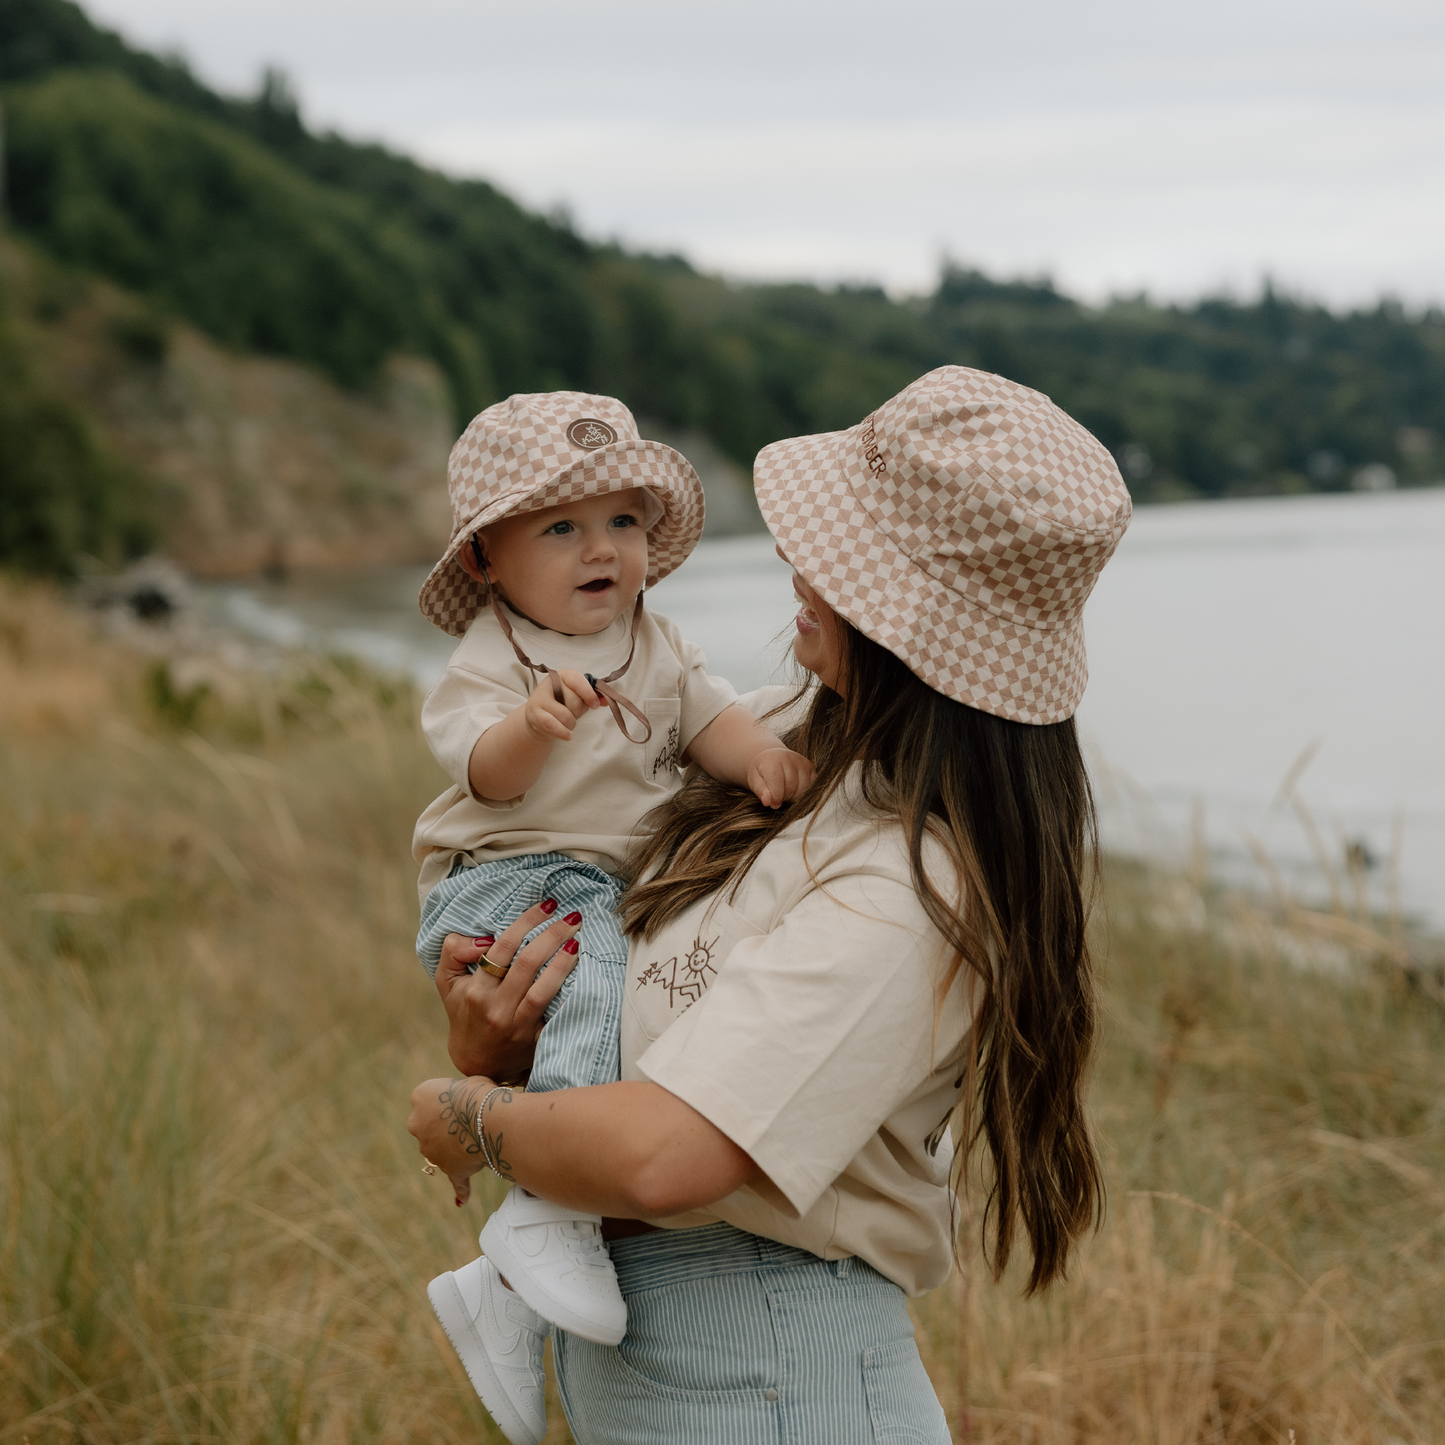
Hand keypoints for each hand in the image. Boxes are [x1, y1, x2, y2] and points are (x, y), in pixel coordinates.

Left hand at [408, 1075, 497, 1205]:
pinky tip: (461, 1200)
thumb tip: (468, 1102)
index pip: (430, 1097)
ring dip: (456, 1146)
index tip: (465, 1096)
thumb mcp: (467, 1082)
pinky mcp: (448, 1169)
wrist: (487, 1118)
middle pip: (430, 1125)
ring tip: (484, 1135)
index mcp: (420, 1096)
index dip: (450, 1097)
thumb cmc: (481, 1093)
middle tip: (472, 1117)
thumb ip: (460, 1093)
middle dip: (446, 1124)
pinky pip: (455, 1181)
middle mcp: (417, 1124)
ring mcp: (429, 1150)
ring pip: (442, 1149)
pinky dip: (460, 1190)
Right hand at [435, 899, 583, 1078]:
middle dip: (553, 935)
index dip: (527, 922)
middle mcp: (496, 1008)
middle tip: (573, 916)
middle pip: (528, 964)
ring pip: (543, 990)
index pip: (503, 947)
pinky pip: (557, 1015)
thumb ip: (453, 951)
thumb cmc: (464, 1011)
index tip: (548, 905)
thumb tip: (483, 939)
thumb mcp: (447, 981)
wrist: (477, 1061)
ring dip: (564, 962)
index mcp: (476, 990)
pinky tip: (586, 974)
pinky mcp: (535, 1040)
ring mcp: (518, 1026)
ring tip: (578, 939)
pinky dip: (571, 994)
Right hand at [522, 669, 601, 742]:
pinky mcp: (534, 714)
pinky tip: (568, 736)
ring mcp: (540, 698)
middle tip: (572, 713)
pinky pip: (554, 725)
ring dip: (571, 723)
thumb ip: (593, 697)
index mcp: (563, 675)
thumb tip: (606, 700)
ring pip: (565, 715)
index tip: (595, 705)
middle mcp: (549, 683)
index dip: (588, 693)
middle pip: (573, 700)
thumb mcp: (578, 698)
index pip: (577, 679)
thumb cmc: (562, 705)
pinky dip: (564, 732)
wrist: (539, 719)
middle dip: (578, 711)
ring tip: (567, 722)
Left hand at [748, 747, 813, 808]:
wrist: (772, 758)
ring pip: (803, 788)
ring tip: (785, 793)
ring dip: (794, 796)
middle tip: (778, 797)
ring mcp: (802, 761)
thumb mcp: (754, 780)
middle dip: (784, 797)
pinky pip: (812, 786)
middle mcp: (789, 757)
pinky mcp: (810, 766)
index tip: (772, 804)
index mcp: (773, 760)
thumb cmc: (762, 771)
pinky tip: (794, 790)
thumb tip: (767, 802)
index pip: (777, 782)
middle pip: (791, 787)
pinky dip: (804, 792)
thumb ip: (760, 791)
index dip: (775, 797)